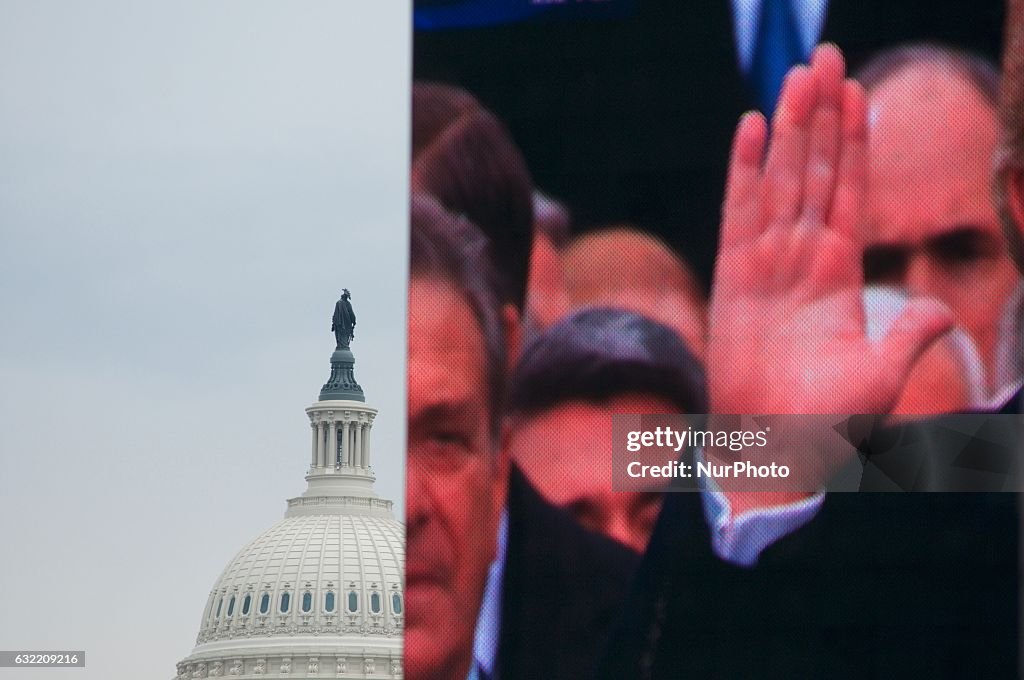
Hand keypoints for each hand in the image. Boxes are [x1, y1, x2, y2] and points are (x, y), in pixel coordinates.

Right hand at [708, 45, 951, 417]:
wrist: (769, 447)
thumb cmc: (825, 421)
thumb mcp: (882, 377)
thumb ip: (910, 334)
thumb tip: (939, 312)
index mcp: (842, 270)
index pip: (851, 189)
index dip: (855, 140)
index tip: (859, 91)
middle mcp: (803, 255)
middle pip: (815, 169)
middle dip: (821, 114)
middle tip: (824, 57)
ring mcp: (766, 261)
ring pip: (780, 179)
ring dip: (788, 127)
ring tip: (797, 76)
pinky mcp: (732, 275)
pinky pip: (739, 212)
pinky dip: (743, 170)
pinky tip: (749, 128)